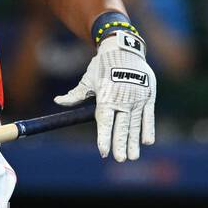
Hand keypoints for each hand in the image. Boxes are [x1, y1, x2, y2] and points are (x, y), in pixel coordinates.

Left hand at [55, 25, 155, 160]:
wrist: (124, 48)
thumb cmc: (102, 65)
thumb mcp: (88, 79)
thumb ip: (75, 94)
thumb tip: (59, 102)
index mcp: (106, 97)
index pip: (105, 122)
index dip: (104, 138)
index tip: (103, 152)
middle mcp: (123, 99)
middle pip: (121, 127)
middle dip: (120, 144)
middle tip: (119, 159)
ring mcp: (137, 97)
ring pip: (135, 124)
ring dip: (134, 142)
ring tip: (132, 157)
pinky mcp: (149, 95)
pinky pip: (148, 116)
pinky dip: (148, 128)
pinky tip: (146, 142)